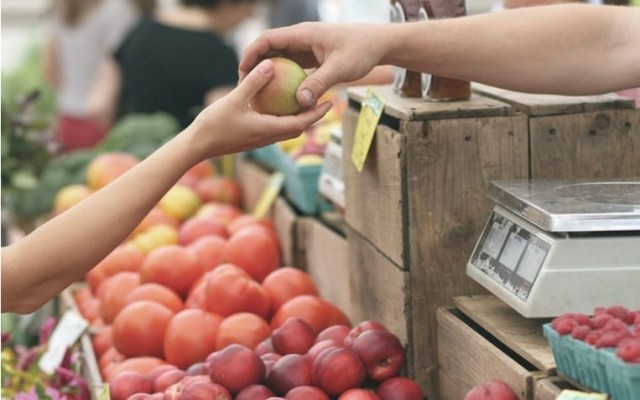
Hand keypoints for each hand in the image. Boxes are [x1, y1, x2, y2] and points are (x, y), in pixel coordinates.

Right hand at [186, 58, 332, 160]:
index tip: (330, 102)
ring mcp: (259, 140)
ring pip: (286, 130)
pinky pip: (273, 128)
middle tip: (323, 101)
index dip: (317, 114)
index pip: (301, 123)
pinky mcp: (251, 139)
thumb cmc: (214, 124)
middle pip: (298, 128)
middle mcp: (268, 138)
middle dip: (312, 116)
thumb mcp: (234, 99)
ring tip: (305, 102)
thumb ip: (253, 82)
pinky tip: (277, 106)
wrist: (197, 146)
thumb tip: (271, 64)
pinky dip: (282, 119)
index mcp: (268, 130)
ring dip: (298, 118)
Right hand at [239, 22, 385, 107]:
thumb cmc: (361, 50)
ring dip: (267, 74)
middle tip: (244, 87)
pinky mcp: (311, 58)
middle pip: (269, 49)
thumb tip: (300, 102)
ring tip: (257, 94)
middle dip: (254, 66)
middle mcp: (300, 39)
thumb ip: (319, 83)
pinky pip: (291, 68)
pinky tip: (279, 99)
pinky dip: (283, 80)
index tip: (242, 71)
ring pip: (279, 59)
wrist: (378, 44)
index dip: (251, 53)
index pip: (268, 39)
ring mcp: (305, 48)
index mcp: (302, 34)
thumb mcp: (340, 68)